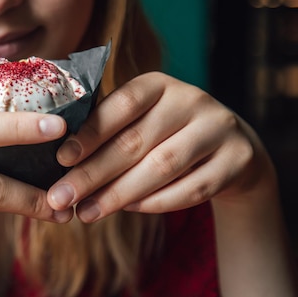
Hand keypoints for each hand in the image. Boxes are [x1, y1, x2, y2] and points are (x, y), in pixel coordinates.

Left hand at [47, 71, 274, 221]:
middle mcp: (191, 99)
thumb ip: (108, 130)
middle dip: (92, 173)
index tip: (61, 158)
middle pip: (135, 140)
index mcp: (159, 84)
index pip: (121, 104)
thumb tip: (60, 161)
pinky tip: (128, 210)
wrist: (231, 147)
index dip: (89, 132)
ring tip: (86, 212)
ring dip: (119, 194)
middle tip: (61, 198)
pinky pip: (191, 188)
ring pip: (162, 166)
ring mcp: (219, 128)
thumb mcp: (142, 120)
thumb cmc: (166, 133)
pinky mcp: (237, 159)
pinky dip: (156, 202)